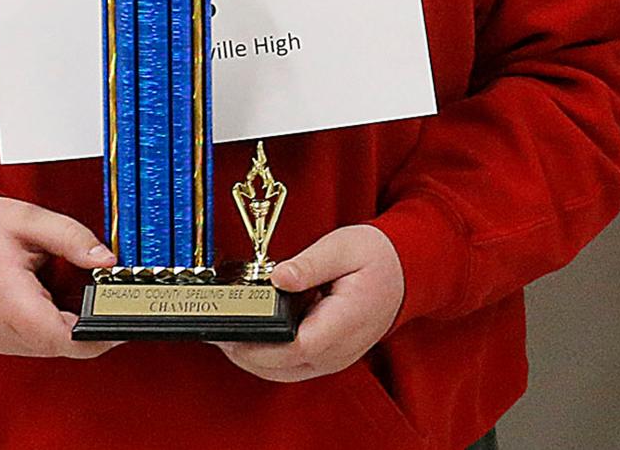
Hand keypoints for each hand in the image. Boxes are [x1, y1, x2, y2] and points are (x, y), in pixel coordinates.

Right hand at [0, 196, 119, 358]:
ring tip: (74, 287)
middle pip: (63, 345)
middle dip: (92, 324)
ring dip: (74, 325)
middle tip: (109, 294)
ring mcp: (0, 339)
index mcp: (9, 297)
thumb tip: (107, 260)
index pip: (62, 335)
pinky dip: (55, 324)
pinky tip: (56, 297)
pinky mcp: (2, 340)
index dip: (98, 332)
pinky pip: (39, 342)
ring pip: (54, 347)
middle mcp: (2, 328)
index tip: (122, 316)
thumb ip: (73, 238)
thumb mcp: (31, 219)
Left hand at [215, 225, 403, 382]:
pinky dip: (268, 357)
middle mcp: (339, 349)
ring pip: (285, 372)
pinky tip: (252, 336)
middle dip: (246, 353)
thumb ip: (309, 264)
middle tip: (216, 332)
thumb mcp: (343, 247)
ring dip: (253, 359)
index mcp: (344, 322)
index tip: (231, 330)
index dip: (259, 344)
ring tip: (226, 334)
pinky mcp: (328, 355)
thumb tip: (280, 277)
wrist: (403, 273)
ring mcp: (334, 356)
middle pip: (284, 366)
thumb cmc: (376, 258)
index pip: (296, 346)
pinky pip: (293, 365)